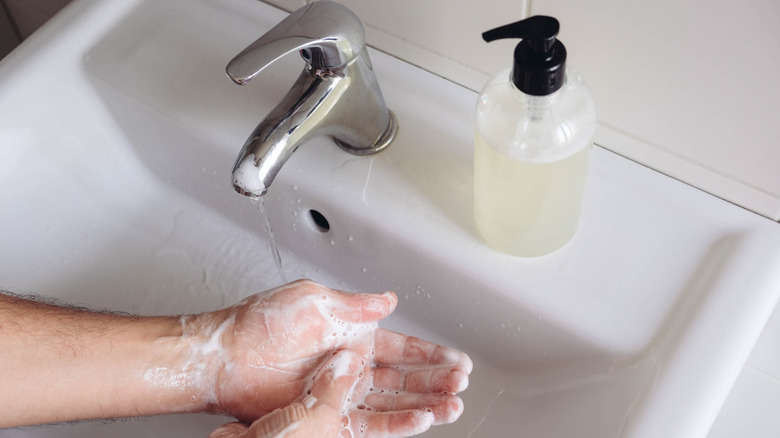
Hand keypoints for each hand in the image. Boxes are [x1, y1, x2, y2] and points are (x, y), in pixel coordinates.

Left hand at [184, 280, 471, 433]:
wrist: (228, 357)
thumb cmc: (261, 323)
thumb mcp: (315, 299)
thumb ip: (357, 304)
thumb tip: (388, 298)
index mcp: (350, 334)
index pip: (401, 347)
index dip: (429, 353)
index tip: (454, 358)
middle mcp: (349, 365)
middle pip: (404, 377)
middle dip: (436, 380)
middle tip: (461, 382)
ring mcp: (340, 392)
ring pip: (394, 401)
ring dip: (425, 403)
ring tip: (452, 404)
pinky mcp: (328, 415)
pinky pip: (370, 422)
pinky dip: (397, 422)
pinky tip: (419, 418)